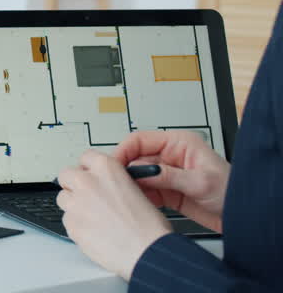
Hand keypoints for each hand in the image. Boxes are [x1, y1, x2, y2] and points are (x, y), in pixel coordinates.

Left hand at [56, 150, 171, 279]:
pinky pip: (67, 221)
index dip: (88, 168)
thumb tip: (104, 186)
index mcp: (106, 168)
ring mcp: (75, 203)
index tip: (90, 175)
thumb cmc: (149, 226)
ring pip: (63, 198)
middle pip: (66, 175)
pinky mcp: (71, 224)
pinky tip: (94, 232)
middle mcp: (87, 181)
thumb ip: (113, 183)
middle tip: (87, 197)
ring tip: (93, 218)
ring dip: (74, 205)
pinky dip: (77, 225)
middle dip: (74, 184)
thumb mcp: (136, 190)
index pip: (85, 157)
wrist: (148, 252)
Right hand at [112, 130, 228, 232]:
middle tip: (115, 183)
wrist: (243, 216)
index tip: (113, 165)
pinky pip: (144, 190)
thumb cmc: (232, 191)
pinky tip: (136, 203)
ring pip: (137, 176)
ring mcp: (167, 174)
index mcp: (178, 143)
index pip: (140, 140)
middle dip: (125, 171)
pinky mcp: (166, 190)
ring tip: (124, 195)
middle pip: (135, 158)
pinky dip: (138, 196)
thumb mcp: (200, 181)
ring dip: (130, 185)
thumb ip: (168, 175)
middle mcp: (170, 156)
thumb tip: (141, 171)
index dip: (124, 151)